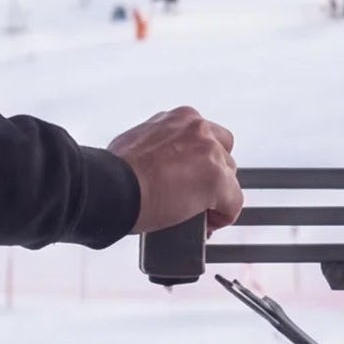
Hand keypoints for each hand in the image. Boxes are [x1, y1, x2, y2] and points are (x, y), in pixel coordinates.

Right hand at [109, 107, 243, 233]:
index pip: (205, 137)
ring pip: (229, 179)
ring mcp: (210, 153)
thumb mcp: (134, 143)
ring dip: (216, 195)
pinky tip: (207, 225)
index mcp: (180, 118)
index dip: (198, 162)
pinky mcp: (217, 181)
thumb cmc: (112, 173)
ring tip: (194, 212)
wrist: (110, 188)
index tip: (186, 178)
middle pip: (222, 155)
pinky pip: (233, 203)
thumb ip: (154, 146)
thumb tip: (154, 165)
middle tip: (191, 195)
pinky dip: (223, 216)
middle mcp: (198, 129)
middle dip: (210, 176)